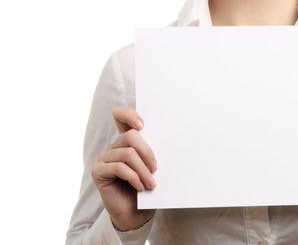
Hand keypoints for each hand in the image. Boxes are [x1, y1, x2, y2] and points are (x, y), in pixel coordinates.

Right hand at [92, 107, 156, 230]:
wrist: (136, 214)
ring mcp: (104, 158)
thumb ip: (152, 152)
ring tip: (151, 184)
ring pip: (128, 153)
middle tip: (156, 169)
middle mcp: (113, 147)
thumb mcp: (152, 167)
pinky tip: (140, 187)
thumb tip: (168, 139)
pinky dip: (134, 177)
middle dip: (147, 153)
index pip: (120, 116)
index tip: (142, 124)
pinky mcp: (98, 172)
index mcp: (126, 142)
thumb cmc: (146, 188)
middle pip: (131, 136)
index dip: (128, 114)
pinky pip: (119, 168)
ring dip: (143, 170)